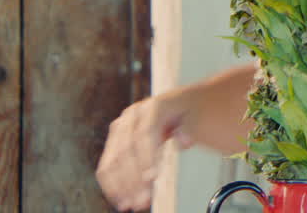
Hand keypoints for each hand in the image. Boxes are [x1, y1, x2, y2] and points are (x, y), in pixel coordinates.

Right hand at [95, 92, 192, 210]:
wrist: (181, 105)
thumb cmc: (191, 113)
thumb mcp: (198, 116)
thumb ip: (191, 128)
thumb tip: (183, 140)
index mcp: (154, 107)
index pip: (146, 133)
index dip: (147, 156)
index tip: (152, 177)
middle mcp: (133, 116)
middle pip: (127, 149)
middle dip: (134, 178)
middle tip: (143, 200)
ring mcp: (122, 128)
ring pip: (114, 160)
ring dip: (121, 186)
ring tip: (132, 204)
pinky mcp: (116, 141)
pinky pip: (108, 164)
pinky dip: (113, 184)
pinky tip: (120, 199)